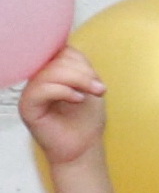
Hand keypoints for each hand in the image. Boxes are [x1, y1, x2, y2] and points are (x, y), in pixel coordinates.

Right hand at [19, 50, 106, 165]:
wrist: (84, 146)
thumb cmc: (86, 118)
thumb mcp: (88, 84)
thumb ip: (78, 65)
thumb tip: (67, 46)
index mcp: (51, 72)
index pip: (59, 51)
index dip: (79, 60)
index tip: (95, 77)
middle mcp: (37, 80)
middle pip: (55, 59)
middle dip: (82, 72)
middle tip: (98, 88)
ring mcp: (30, 93)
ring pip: (50, 72)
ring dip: (78, 80)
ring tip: (93, 92)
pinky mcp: (27, 107)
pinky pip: (42, 89)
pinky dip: (64, 91)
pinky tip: (77, 99)